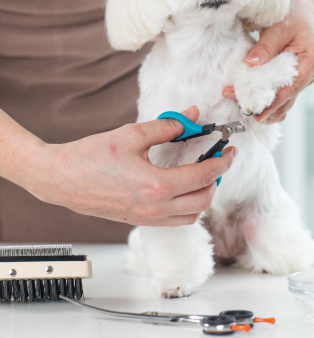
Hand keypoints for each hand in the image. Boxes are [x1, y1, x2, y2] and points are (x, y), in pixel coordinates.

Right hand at [16, 106, 236, 225]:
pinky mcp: (138, 220)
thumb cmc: (91, 156)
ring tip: (202, 172)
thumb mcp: (131, 134)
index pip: (204, 176)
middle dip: (217, 179)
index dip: (222, 161)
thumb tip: (192, 117)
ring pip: (191, 215)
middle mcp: (155, 208)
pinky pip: (174, 220)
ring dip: (203, 195)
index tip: (229, 150)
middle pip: (203, 200)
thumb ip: (167, 126)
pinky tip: (181, 186)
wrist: (60, 179)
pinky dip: (187, 205)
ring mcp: (147, 218)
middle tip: (218, 159)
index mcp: (156, 186)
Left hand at [223, 0, 313, 123]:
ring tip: (244, 106)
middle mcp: (310, 72)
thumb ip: (266, 47)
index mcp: (312, 60)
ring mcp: (303, 75)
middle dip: (267, 106)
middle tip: (245, 109)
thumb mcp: (279, 28)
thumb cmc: (293, 14)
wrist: (300, 7)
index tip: (260, 113)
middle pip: (288, 96)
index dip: (276, 102)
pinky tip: (251, 98)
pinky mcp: (293, 75)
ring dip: (266, 103)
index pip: (293, 87)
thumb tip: (250, 65)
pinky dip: (268, 95)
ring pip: (285, 97)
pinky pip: (281, 89)